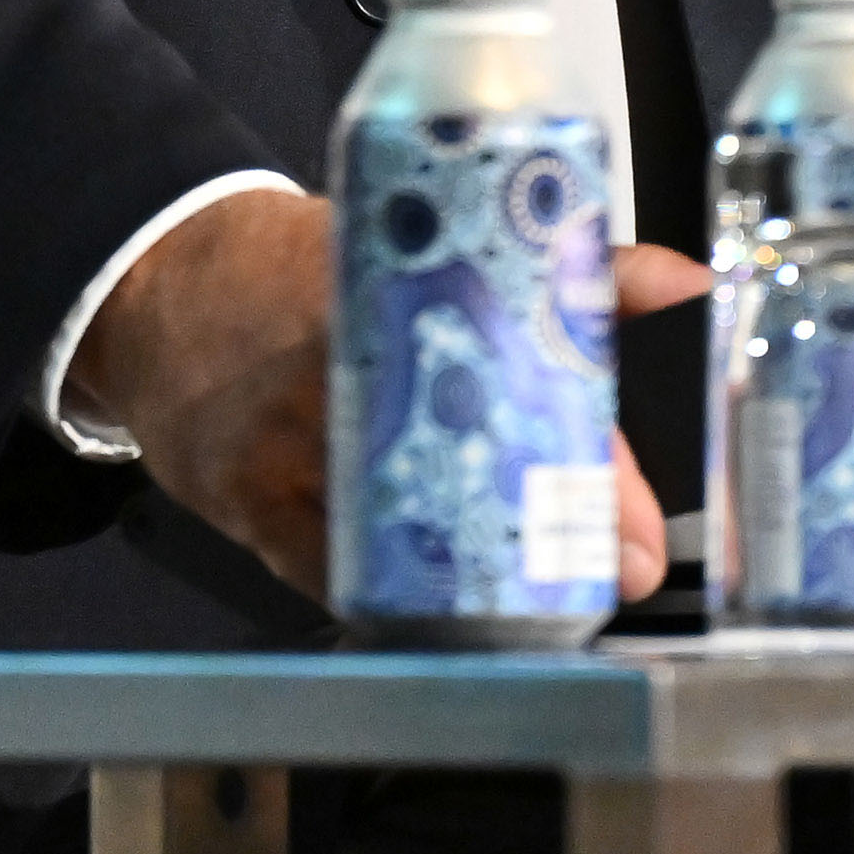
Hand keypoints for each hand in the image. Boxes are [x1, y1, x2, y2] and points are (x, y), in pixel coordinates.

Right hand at [74, 188, 706, 607]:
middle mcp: (336, 372)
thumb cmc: (312, 260)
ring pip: (401, 537)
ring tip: (553, 602)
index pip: (511, 383)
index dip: (586, 464)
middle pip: (464, 470)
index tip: (637, 528)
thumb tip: (690, 283)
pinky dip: (397, 596)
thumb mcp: (434, 238)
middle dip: (550, 534)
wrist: (163, 280)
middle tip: (616, 573)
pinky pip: (332, 574)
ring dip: (484, 580)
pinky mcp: (248, 504)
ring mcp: (285, 447)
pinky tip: (452, 614)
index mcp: (392, 291)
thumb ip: (573, 269)